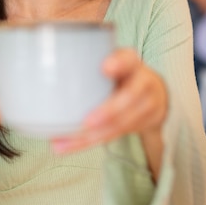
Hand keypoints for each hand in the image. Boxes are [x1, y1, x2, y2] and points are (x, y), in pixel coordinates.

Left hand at [51, 48, 167, 179]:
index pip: (128, 59)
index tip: (105, 68)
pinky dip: (89, 142)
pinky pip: (114, 135)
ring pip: (122, 123)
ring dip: (93, 135)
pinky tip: (67, 145)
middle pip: (129, 98)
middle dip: (109, 111)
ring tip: (64, 141)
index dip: (119, 63)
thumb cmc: (122, 73)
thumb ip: (90, 61)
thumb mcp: (113, 60)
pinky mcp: (143, 125)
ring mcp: (148, 105)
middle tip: (87, 122)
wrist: (156, 93)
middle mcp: (144, 81)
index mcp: (132, 61)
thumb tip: (50, 68)